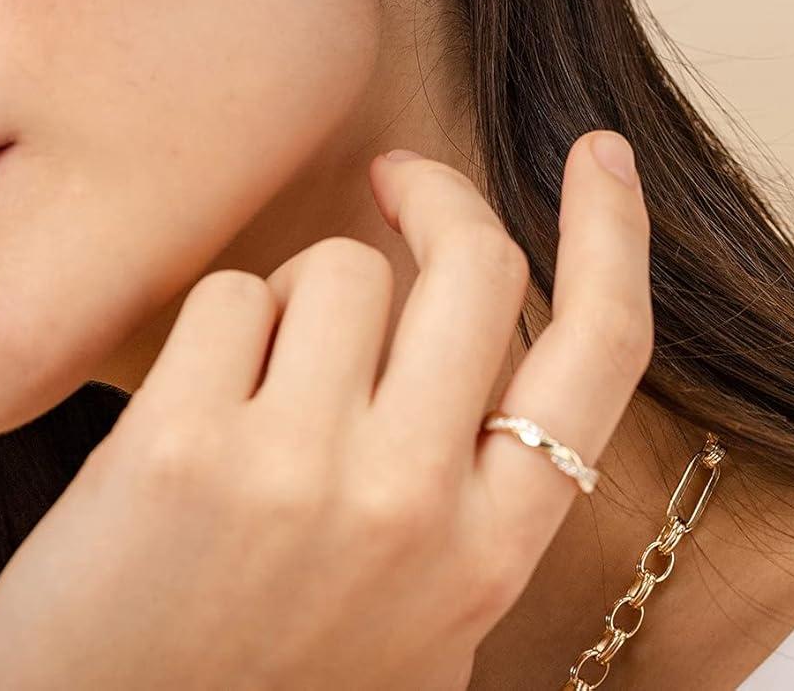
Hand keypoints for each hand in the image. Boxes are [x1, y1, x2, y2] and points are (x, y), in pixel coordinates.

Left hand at [0, 131, 652, 690]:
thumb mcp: (415, 616)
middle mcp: (412, 507)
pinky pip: (228, 295)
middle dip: (431, 194)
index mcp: (487, 551)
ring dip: (295, 294)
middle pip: (473, 265)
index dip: (613, 235)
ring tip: (255, 375)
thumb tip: (482, 353)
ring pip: (337, 266)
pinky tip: (186, 406)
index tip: (597, 154)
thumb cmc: (261, 670)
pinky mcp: (180, 446)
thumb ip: (466, 501)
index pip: (598, 355)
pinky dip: (211, 326)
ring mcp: (296, 474)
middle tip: (392, 180)